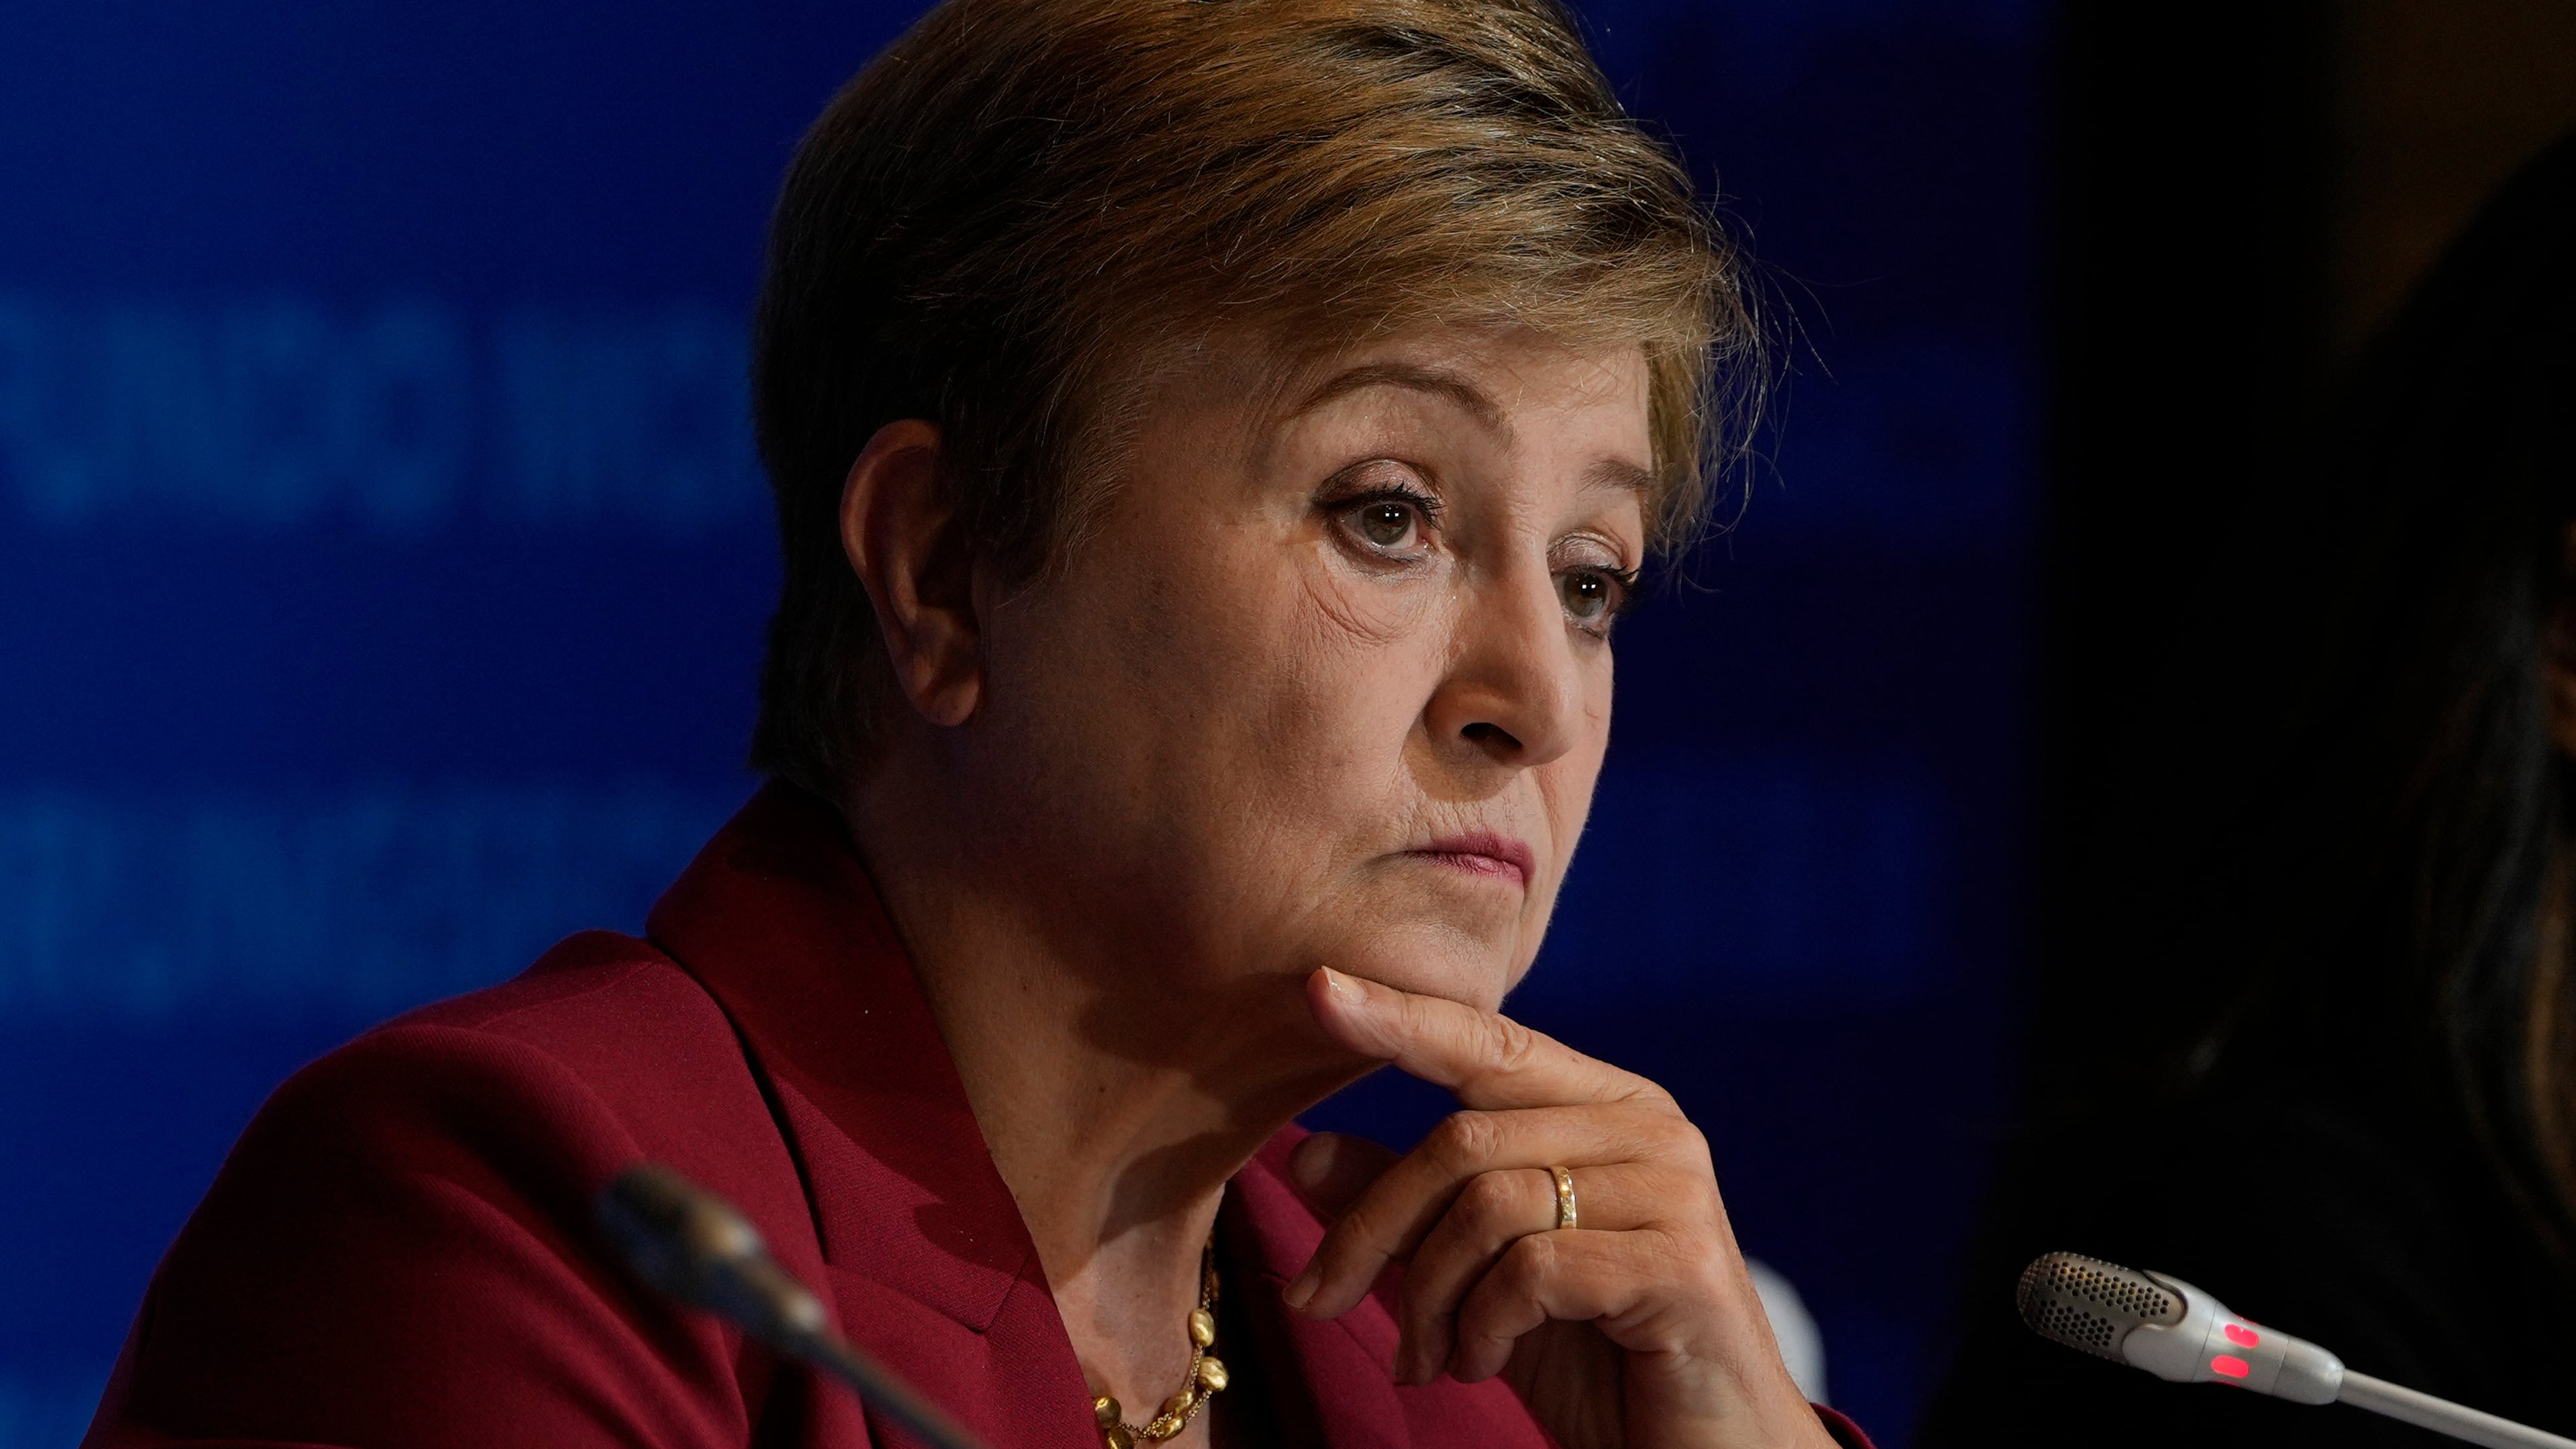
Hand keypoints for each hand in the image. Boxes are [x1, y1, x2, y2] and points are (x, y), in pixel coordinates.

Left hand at [1282, 967, 1833, 1448]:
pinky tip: (1481, 1364)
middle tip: (1316, 1300)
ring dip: (1428, 1297)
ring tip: (1427, 1358)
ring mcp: (1674, 1192)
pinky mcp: (1682, 1264)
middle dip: (1371, 1229)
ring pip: (1487, 1206)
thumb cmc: (1597, 1361)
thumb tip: (1303, 1154)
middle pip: (1462, 1141)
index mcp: (1608, 1108)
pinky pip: (1531, 1270)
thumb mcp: (1480, 1278)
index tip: (1316, 989)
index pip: (1488, 1043)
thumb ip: (1409, 1212)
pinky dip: (1482, 1328)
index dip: (1401, 1015)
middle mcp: (1650, 1129)